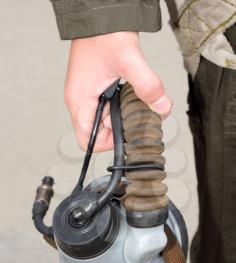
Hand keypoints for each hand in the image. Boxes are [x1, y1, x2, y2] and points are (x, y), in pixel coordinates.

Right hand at [64, 32, 171, 151]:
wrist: (99, 16)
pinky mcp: (93, 89)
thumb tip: (162, 108)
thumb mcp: (130, 60)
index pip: (88, 140)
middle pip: (98, 132)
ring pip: (103, 121)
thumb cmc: (104, 34)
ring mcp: (86, 95)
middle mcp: (79, 101)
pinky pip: (106, 108)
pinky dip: (120, 105)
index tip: (126, 130)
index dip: (108, 142)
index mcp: (80, 100)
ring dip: (121, 115)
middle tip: (134, 111)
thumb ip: (148, 86)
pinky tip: (129, 93)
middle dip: (119, 126)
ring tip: (132, 99)